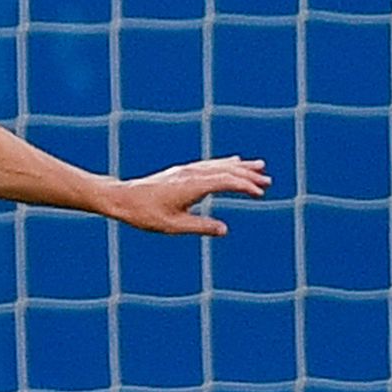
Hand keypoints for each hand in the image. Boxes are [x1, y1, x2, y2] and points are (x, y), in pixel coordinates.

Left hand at [108, 156, 271, 235]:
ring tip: (259, 166)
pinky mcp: (181, 171)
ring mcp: (186, 170)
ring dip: (239, 166)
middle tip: (268, 181)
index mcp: (192, 186)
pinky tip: (232, 162)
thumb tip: (224, 229)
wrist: (123, 198)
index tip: (260, 192)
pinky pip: (209, 164)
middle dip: (248, 175)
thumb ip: (200, 227)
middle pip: (226, 170)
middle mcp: (191, 174)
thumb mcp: (174, 226)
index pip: (225, 182)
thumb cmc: (146, 214)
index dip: (245, 186)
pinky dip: (224, 163)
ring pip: (218, 165)